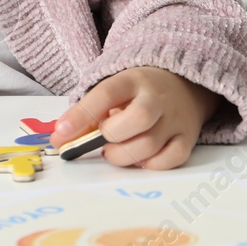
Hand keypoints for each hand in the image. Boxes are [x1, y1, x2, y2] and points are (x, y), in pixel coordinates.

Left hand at [49, 66, 222, 170]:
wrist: (183, 85)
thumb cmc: (138, 94)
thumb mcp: (114, 93)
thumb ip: (87, 115)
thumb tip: (59, 140)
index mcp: (133, 80)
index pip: (106, 94)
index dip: (81, 115)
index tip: (61, 133)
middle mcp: (157, 97)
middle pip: (138, 118)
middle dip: (111, 136)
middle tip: (102, 141)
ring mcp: (175, 118)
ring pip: (150, 144)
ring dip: (124, 156)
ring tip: (115, 151)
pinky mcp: (187, 137)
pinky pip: (170, 159)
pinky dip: (150, 165)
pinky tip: (139, 159)